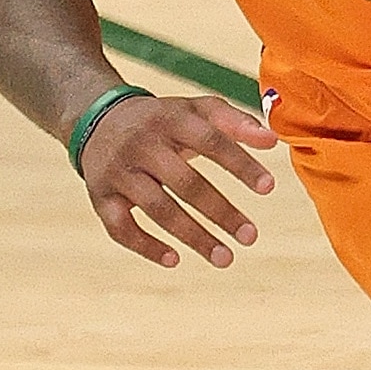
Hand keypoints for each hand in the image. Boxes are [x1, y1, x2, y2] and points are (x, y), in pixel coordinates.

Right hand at [78, 91, 276, 268]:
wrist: (97, 119)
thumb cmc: (163, 120)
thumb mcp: (195, 110)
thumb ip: (234, 121)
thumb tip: (273, 140)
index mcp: (171, 119)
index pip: (210, 141)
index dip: (240, 165)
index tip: (268, 188)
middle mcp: (143, 144)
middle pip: (185, 182)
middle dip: (221, 212)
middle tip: (251, 237)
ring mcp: (119, 171)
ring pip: (157, 208)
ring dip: (193, 236)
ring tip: (225, 258)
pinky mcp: (100, 195)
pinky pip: (120, 227)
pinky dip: (145, 246)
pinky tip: (174, 260)